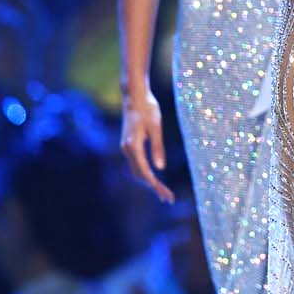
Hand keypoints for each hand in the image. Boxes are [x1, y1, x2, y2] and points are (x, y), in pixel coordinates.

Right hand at [119, 86, 173, 202]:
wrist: (134, 95)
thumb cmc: (147, 108)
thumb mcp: (156, 127)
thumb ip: (158, 147)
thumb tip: (161, 168)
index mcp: (133, 146)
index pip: (145, 173)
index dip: (156, 186)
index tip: (167, 196)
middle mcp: (126, 149)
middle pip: (140, 175)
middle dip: (153, 187)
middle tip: (168, 198)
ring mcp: (125, 147)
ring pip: (137, 171)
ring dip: (149, 182)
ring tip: (163, 192)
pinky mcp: (128, 144)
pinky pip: (136, 164)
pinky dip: (145, 173)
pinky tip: (154, 178)